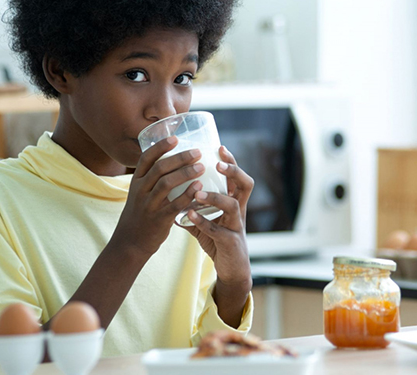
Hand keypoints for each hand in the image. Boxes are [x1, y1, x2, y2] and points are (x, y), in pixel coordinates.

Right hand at [112, 137, 204, 258]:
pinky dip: (187, 195)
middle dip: (180, 157)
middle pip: (159, 168)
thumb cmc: (140, 214)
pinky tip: (199, 187)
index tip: (176, 138)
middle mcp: (140, 190)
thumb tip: (173, 160)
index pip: (146, 158)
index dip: (161, 146)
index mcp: (136, 181)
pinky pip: (174, 205)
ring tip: (201, 167)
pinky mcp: (158, 219)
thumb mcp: (140, 193)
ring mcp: (148, 205)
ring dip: (185, 173)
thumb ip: (153, 179)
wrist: (130, 243)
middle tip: (197, 152)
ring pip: (166, 183)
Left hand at [181, 146, 253, 287]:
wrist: (231, 270)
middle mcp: (239, 212)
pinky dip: (204, 222)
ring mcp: (237, 227)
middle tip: (217, 164)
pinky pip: (218, 231)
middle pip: (246, 185)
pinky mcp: (230, 243)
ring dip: (216, 197)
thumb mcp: (206, 222)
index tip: (219, 147)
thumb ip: (192, 209)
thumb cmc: (219, 242)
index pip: (238, 177)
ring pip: (233, 206)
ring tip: (197, 192)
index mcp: (234, 203)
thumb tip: (170, 196)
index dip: (231, 162)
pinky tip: (189, 215)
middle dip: (233, 172)